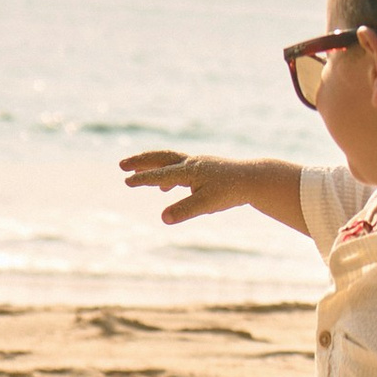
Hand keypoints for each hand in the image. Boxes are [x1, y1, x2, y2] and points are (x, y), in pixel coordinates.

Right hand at [119, 149, 251, 224]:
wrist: (254, 179)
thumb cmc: (231, 191)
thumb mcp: (207, 204)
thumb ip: (184, 210)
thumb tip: (163, 218)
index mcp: (190, 170)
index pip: (161, 173)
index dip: (143, 178)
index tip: (126, 181)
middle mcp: (192, 163)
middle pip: (161, 158)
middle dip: (141, 161)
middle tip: (122, 165)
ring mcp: (198, 164)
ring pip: (169, 161)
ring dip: (152, 166)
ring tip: (137, 175)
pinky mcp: (205, 168)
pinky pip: (180, 168)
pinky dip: (167, 174)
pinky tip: (165, 188)